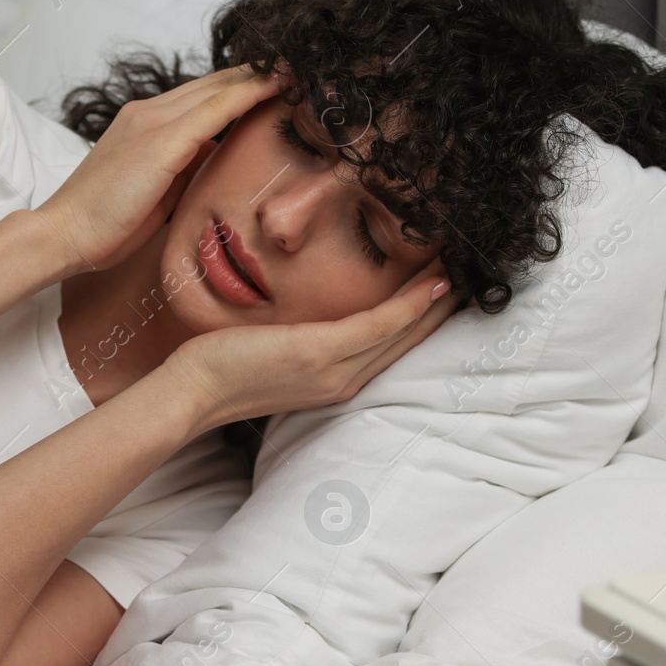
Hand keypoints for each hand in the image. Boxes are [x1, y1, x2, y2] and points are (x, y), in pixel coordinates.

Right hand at [35, 66, 282, 272]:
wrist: (64, 234)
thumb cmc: (106, 223)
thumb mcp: (157, 190)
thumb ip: (184, 168)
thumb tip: (215, 159)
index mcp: (144, 123)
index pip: (201, 95)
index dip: (238, 85)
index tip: (275, 81)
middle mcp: (148, 112)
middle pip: (213, 83)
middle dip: (255, 73)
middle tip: (297, 65)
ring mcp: (153, 122)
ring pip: (217, 88)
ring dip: (258, 78)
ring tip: (297, 69)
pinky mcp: (161, 141)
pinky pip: (215, 110)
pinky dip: (248, 95)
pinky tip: (277, 88)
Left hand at [162, 260, 457, 430]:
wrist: (190, 393)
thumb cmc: (222, 369)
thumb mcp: (272, 354)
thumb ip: (299, 341)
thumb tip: (306, 321)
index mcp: (335, 382)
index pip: (392, 350)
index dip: (424, 322)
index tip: (449, 292)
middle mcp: (344, 382)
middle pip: (409, 344)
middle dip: (442, 312)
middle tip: (475, 277)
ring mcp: (335, 371)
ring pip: (402, 334)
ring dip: (438, 304)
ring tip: (465, 272)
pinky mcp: (319, 353)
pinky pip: (378, 325)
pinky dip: (410, 305)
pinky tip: (434, 284)